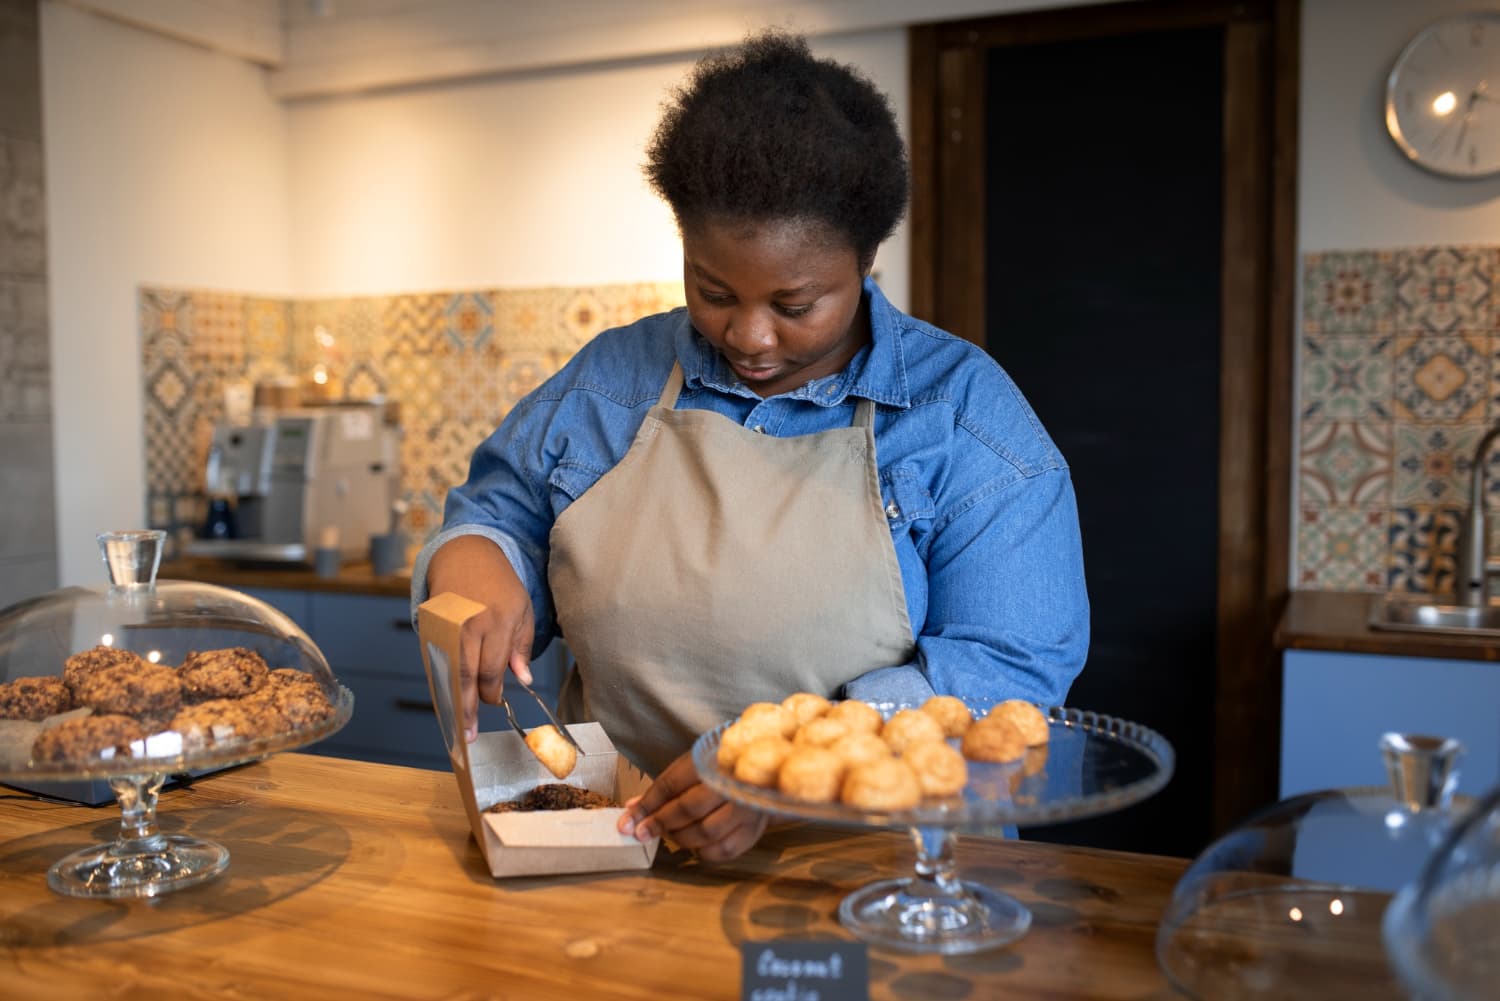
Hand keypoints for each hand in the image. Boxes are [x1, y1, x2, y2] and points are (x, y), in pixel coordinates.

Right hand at [426, 535, 535, 742]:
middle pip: (468, 674)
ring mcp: (447, 624)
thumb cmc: (499, 585)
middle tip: (467, 735)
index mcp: (499, 621)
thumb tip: (523, 680)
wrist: (465, 555)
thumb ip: (521, 646)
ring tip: (453, 725)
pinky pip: (434, 659)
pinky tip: (442, 698)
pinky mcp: (430, 625)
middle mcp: (471, 624)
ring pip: (448, 670)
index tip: (494, 702)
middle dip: (468, 707)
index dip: (493, 692)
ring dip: (451, 700)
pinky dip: (438, 681)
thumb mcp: (522, 610)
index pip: (493, 669)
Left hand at [617, 752, 768, 862]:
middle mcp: (731, 784)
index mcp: (711, 761)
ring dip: (679, 838)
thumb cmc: (719, 768)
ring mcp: (746, 808)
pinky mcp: (754, 829)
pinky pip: (723, 850)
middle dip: (660, 823)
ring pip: (705, 832)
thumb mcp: (691, 766)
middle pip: (688, 809)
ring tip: (669, 834)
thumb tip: (631, 808)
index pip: (672, 785)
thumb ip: (663, 788)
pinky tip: (695, 846)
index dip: (647, 805)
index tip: (627, 822)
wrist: (766, 768)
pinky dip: (703, 853)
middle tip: (641, 832)